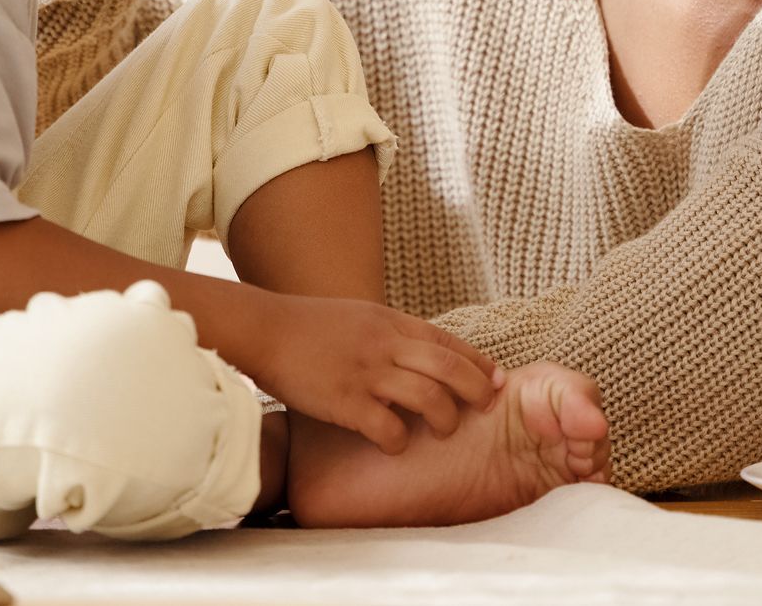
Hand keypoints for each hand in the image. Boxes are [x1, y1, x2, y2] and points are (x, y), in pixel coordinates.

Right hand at [247, 293, 504, 454]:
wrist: (265, 329)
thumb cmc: (310, 325)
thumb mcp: (359, 316)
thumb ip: (390, 332)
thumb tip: (423, 353)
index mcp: (388, 321)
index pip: (445, 340)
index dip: (477, 361)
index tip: (496, 379)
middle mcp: (383, 344)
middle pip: (448, 366)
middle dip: (476, 389)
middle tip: (487, 407)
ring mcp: (366, 372)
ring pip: (428, 397)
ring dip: (445, 418)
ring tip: (445, 430)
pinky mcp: (344, 400)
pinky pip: (387, 427)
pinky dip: (399, 441)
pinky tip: (395, 445)